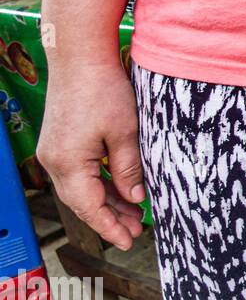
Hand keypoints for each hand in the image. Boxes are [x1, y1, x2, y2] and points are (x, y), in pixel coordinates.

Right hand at [37, 61, 144, 250]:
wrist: (79, 57)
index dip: (110, 227)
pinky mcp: (60, 142)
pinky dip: (99, 184)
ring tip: (134, 215)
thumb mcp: (125, 133)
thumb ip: (128, 170)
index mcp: (68, 163)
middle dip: (110, 218)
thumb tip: (136, 200)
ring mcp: (54, 151)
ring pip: (81, 188)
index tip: (128, 242)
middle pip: (83, 202)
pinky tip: (120, 191)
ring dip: (106, 202)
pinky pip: (79, 173)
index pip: (90, 207)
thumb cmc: (104, 91)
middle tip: (136, 232)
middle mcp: (54, 161)